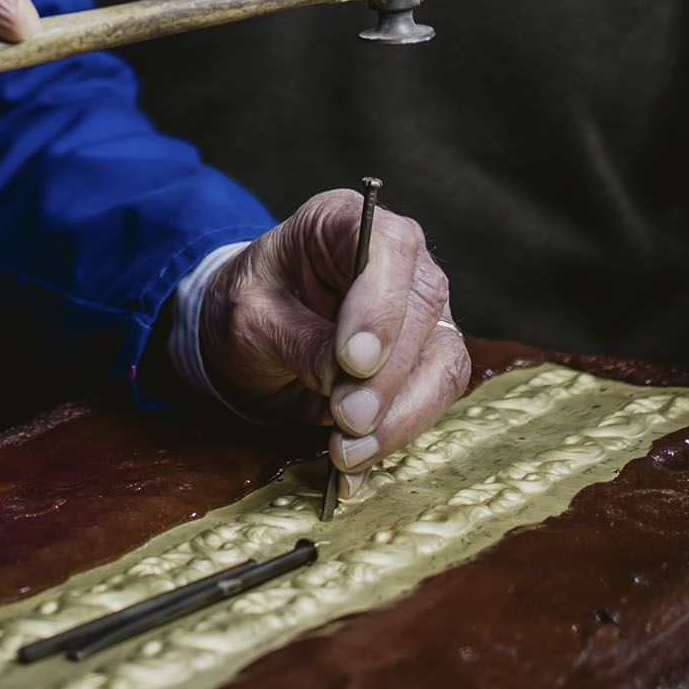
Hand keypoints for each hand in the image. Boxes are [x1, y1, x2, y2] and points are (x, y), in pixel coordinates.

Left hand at [192, 188, 470, 480]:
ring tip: (346, 453)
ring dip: (400, 416)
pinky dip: (397, 437)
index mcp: (345, 221)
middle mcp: (397, 259)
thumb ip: (298, 340)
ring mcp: (419, 310)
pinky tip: (356, 467)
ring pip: (441, 360)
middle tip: (347, 419)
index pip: (388, 247)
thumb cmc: (247, 306)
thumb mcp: (250, 318)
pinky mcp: (425, 358)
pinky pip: (432, 398)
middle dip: (388, 375)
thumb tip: (345, 378)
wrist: (249, 334)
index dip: (380, 304)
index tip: (353, 361)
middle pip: (423, 307)